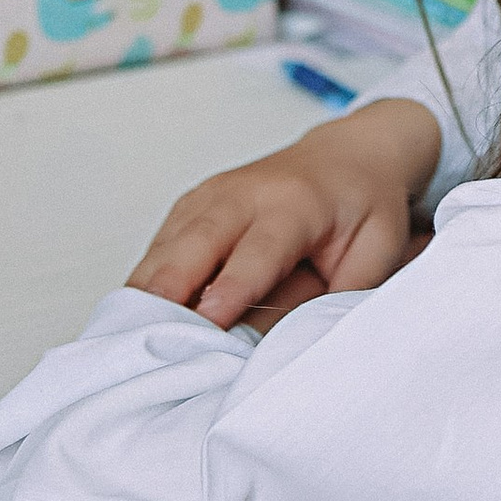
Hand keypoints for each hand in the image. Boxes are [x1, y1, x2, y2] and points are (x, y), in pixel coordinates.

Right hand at [129, 95, 443, 333]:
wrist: (348, 155)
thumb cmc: (365, 208)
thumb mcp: (375, 253)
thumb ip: (335, 298)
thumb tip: (285, 345)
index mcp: (295, 204)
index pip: (257, 251)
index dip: (232, 287)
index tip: (209, 320)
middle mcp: (245, 194)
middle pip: (195, 241)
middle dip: (168, 287)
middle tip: (142, 333)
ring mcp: (211, 196)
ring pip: (168, 245)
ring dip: (147, 290)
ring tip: (125, 336)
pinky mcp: (191, 207)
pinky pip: (161, 247)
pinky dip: (147, 282)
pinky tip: (133, 318)